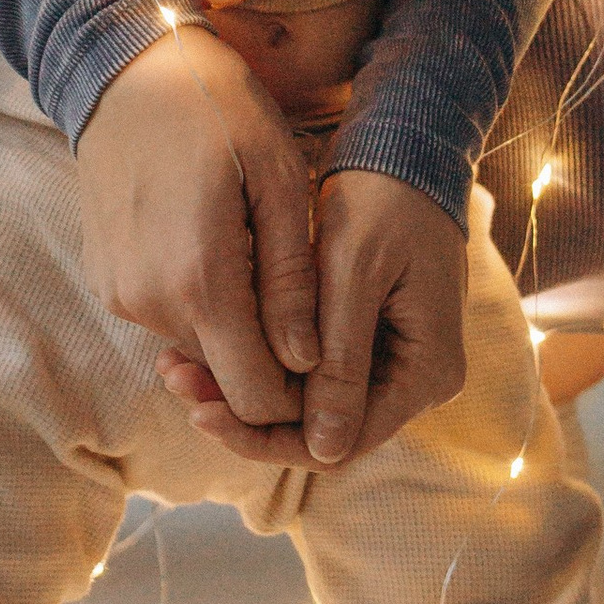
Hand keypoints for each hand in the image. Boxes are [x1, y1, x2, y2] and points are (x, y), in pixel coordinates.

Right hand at [74, 24, 318, 425]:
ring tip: (257, 255)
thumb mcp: (278, 180)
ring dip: (232, 323)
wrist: (125, 67)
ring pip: (197, 345)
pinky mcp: (105, 280)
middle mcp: (149, 304)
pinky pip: (166, 314)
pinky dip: (198, 297)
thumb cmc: (217, 109)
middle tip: (300, 300)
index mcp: (199, 282)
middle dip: (268, 360)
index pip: (254, 396)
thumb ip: (292, 281)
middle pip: (224, 376)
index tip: (326, 358)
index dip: (298, 395)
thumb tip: (308, 363)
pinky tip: (216, 241)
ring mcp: (120, 294)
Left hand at [156, 168, 466, 467]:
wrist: (407, 151)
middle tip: (177, 383)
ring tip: (177, 367)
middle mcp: (415, 379)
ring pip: (309, 404)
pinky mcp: (365, 339)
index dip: (271, 437)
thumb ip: (343, 361)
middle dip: (247, 415)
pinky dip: (262, 361)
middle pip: (321, 429)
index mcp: (427, 371)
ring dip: (247, 389)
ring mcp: (390, 361)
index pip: (344, 439)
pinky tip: (204, 345)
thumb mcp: (356, 273)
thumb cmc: (384, 200)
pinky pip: (311, 372)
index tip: (204, 415)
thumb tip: (325, 452)